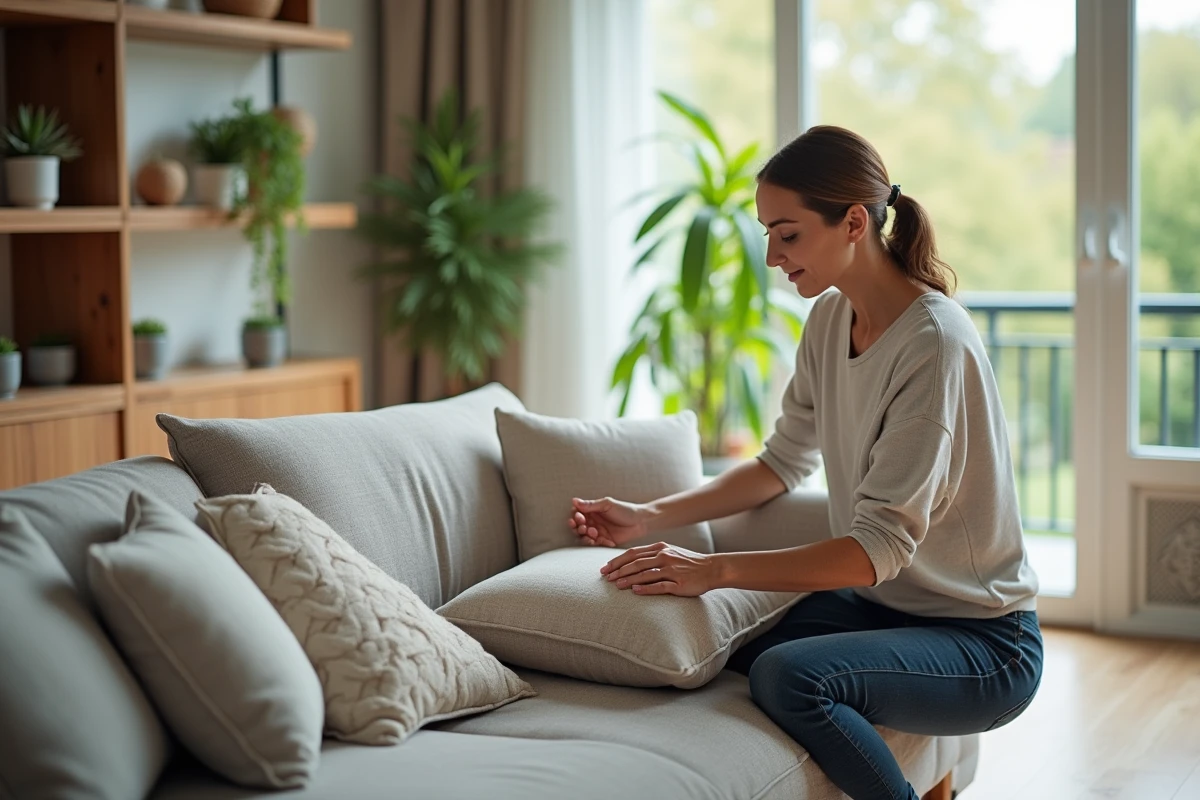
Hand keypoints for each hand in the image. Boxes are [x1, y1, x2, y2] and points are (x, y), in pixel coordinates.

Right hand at [568, 496, 650, 546]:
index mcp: (593, 511)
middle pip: (578, 527)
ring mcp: (598, 532)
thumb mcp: (607, 505)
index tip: (579, 518)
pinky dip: (598, 543)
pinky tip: (606, 540)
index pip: (577, 514)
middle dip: (578, 528)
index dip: (575, 517)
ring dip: (586, 536)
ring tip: (594, 533)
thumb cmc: (625, 510)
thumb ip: (591, 505)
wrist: (641, 522)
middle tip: (583, 527)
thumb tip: (574, 500)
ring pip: (585, 537)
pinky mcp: (604, 541)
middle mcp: (594, 521)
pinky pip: (596, 544)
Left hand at [599, 542, 718, 596]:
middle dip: (618, 570)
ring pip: (645, 574)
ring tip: (616, 585)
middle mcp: (664, 557)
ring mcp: (672, 570)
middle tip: (606, 578)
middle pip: (636, 563)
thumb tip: (631, 562)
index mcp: (660, 548)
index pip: (633, 553)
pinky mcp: (679, 583)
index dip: (617, 561)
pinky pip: (659, 586)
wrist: (712, 568)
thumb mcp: (670, 552)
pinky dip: (646, 589)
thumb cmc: (688, 562)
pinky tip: (635, 591)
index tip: (605, 568)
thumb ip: (652, 555)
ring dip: (628, 580)